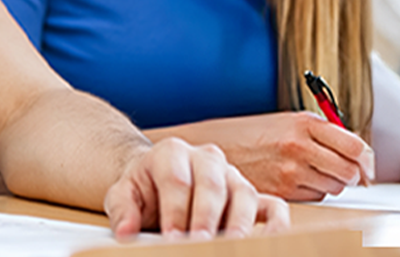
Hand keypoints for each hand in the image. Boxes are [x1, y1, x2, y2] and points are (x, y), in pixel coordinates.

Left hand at [104, 138, 289, 238]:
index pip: (177, 180)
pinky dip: (277, 226)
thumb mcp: (123, 194)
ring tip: (233, 248)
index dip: (175, 212)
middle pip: (212, 186)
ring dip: (240, 226)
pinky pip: (274, 206)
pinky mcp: (252, 196)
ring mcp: (233, 176)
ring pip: (245, 195)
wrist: (158, 180)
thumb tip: (125, 233)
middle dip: (206, 220)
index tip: (172, 238)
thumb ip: (122, 210)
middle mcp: (206, 159)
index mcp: (172, 152)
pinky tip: (271, 244)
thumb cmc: (143, 188)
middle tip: (201, 246)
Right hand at [150, 112, 374, 200]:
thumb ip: (322, 134)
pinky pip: (315, 197)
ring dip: (329, 183)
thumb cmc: (253, 133)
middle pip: (349, 171)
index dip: (366, 160)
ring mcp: (290, 169)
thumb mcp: (287, 122)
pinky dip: (311, 192)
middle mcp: (300, 145)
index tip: (366, 165)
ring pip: (334, 187)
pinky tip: (294, 179)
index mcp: (304, 123)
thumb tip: (359, 156)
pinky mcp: (282, 190)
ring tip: (308, 171)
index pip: (355, 146)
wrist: (215, 144)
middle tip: (339, 171)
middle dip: (350, 175)